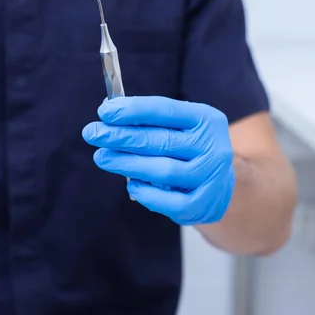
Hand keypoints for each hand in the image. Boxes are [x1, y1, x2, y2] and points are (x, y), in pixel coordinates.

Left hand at [82, 96, 234, 224]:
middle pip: (160, 141)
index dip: (133, 110)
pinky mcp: (204, 204)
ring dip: (127, 164)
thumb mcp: (176, 128)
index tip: (105, 111)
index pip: (165, 111)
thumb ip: (146, 122)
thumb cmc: (186, 150)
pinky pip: (170, 201)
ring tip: (102, 158)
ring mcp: (211, 177)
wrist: (220, 184)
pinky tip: (132, 186)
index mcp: (205, 120)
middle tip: (93, 133)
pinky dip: (146, 193)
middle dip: (121, 137)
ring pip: (163, 170)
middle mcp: (212, 147)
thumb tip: (108, 114)